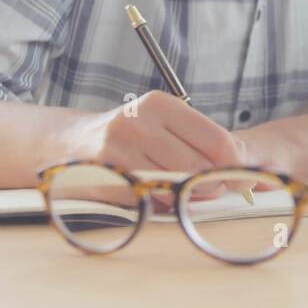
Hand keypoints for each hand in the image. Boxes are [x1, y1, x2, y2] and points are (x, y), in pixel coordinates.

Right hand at [54, 91, 249, 207]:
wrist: (68, 144)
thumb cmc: (128, 136)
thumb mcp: (161, 123)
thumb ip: (199, 142)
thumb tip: (239, 170)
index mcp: (160, 104)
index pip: (216, 140)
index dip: (233, 166)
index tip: (238, 178)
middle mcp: (138, 122)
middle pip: (198, 167)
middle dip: (209, 185)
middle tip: (208, 189)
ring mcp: (118, 150)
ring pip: (175, 187)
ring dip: (184, 196)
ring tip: (177, 188)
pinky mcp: (106, 176)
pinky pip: (150, 200)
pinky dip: (160, 202)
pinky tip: (154, 192)